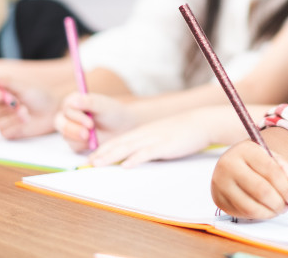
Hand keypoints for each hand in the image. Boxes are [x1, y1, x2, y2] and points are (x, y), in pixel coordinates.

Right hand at [0, 74, 64, 138]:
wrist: (53, 111)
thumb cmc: (40, 96)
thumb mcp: (24, 87)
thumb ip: (7, 82)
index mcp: (0, 94)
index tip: (0, 95)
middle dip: (3, 108)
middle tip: (18, 104)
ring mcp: (3, 120)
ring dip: (11, 117)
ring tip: (26, 111)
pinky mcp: (9, 131)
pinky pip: (4, 131)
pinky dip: (16, 126)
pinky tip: (26, 121)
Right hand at [54, 92, 138, 152]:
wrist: (122, 127)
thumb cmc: (113, 112)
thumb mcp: (103, 105)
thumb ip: (90, 102)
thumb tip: (74, 102)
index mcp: (74, 101)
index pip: (67, 107)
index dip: (76, 116)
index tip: (90, 124)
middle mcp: (69, 114)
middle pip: (60, 122)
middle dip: (73, 129)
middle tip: (86, 134)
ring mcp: (70, 128)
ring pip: (65, 135)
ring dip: (76, 137)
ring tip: (91, 138)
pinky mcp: (74, 141)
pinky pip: (72, 145)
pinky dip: (81, 145)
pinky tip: (92, 142)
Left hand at [84, 107, 232, 166]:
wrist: (201, 122)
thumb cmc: (183, 131)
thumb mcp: (161, 135)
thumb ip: (148, 144)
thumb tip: (136, 158)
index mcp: (143, 132)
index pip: (118, 140)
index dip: (103, 149)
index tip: (91, 159)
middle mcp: (145, 133)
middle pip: (119, 143)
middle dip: (101, 154)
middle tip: (86, 164)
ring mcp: (154, 139)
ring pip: (128, 148)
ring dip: (111, 156)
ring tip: (97, 164)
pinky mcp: (165, 145)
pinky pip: (147, 153)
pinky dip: (135, 159)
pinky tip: (126, 165)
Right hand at [211, 140, 287, 219]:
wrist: (232, 163)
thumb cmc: (255, 161)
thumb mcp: (272, 157)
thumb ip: (287, 169)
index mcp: (244, 150)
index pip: (270, 169)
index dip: (286, 186)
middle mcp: (228, 165)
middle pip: (260, 190)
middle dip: (279, 202)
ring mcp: (220, 183)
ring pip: (251, 206)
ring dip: (270, 212)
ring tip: (279, 208)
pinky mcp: (218, 200)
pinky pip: (243, 214)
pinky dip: (259, 215)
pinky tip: (266, 209)